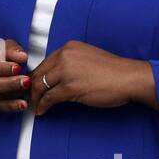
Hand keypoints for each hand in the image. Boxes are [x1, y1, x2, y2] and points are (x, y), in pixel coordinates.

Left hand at [28, 40, 152, 114]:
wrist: (129, 78)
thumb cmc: (113, 71)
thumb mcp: (88, 58)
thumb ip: (71, 63)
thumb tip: (57, 77)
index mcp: (68, 48)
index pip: (44, 63)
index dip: (37, 77)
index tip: (34, 86)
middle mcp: (65, 56)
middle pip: (38, 73)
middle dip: (31, 88)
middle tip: (29, 98)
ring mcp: (66, 71)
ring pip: (40, 86)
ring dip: (35, 99)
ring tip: (35, 107)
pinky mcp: (70, 87)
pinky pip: (49, 98)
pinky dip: (43, 106)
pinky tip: (42, 111)